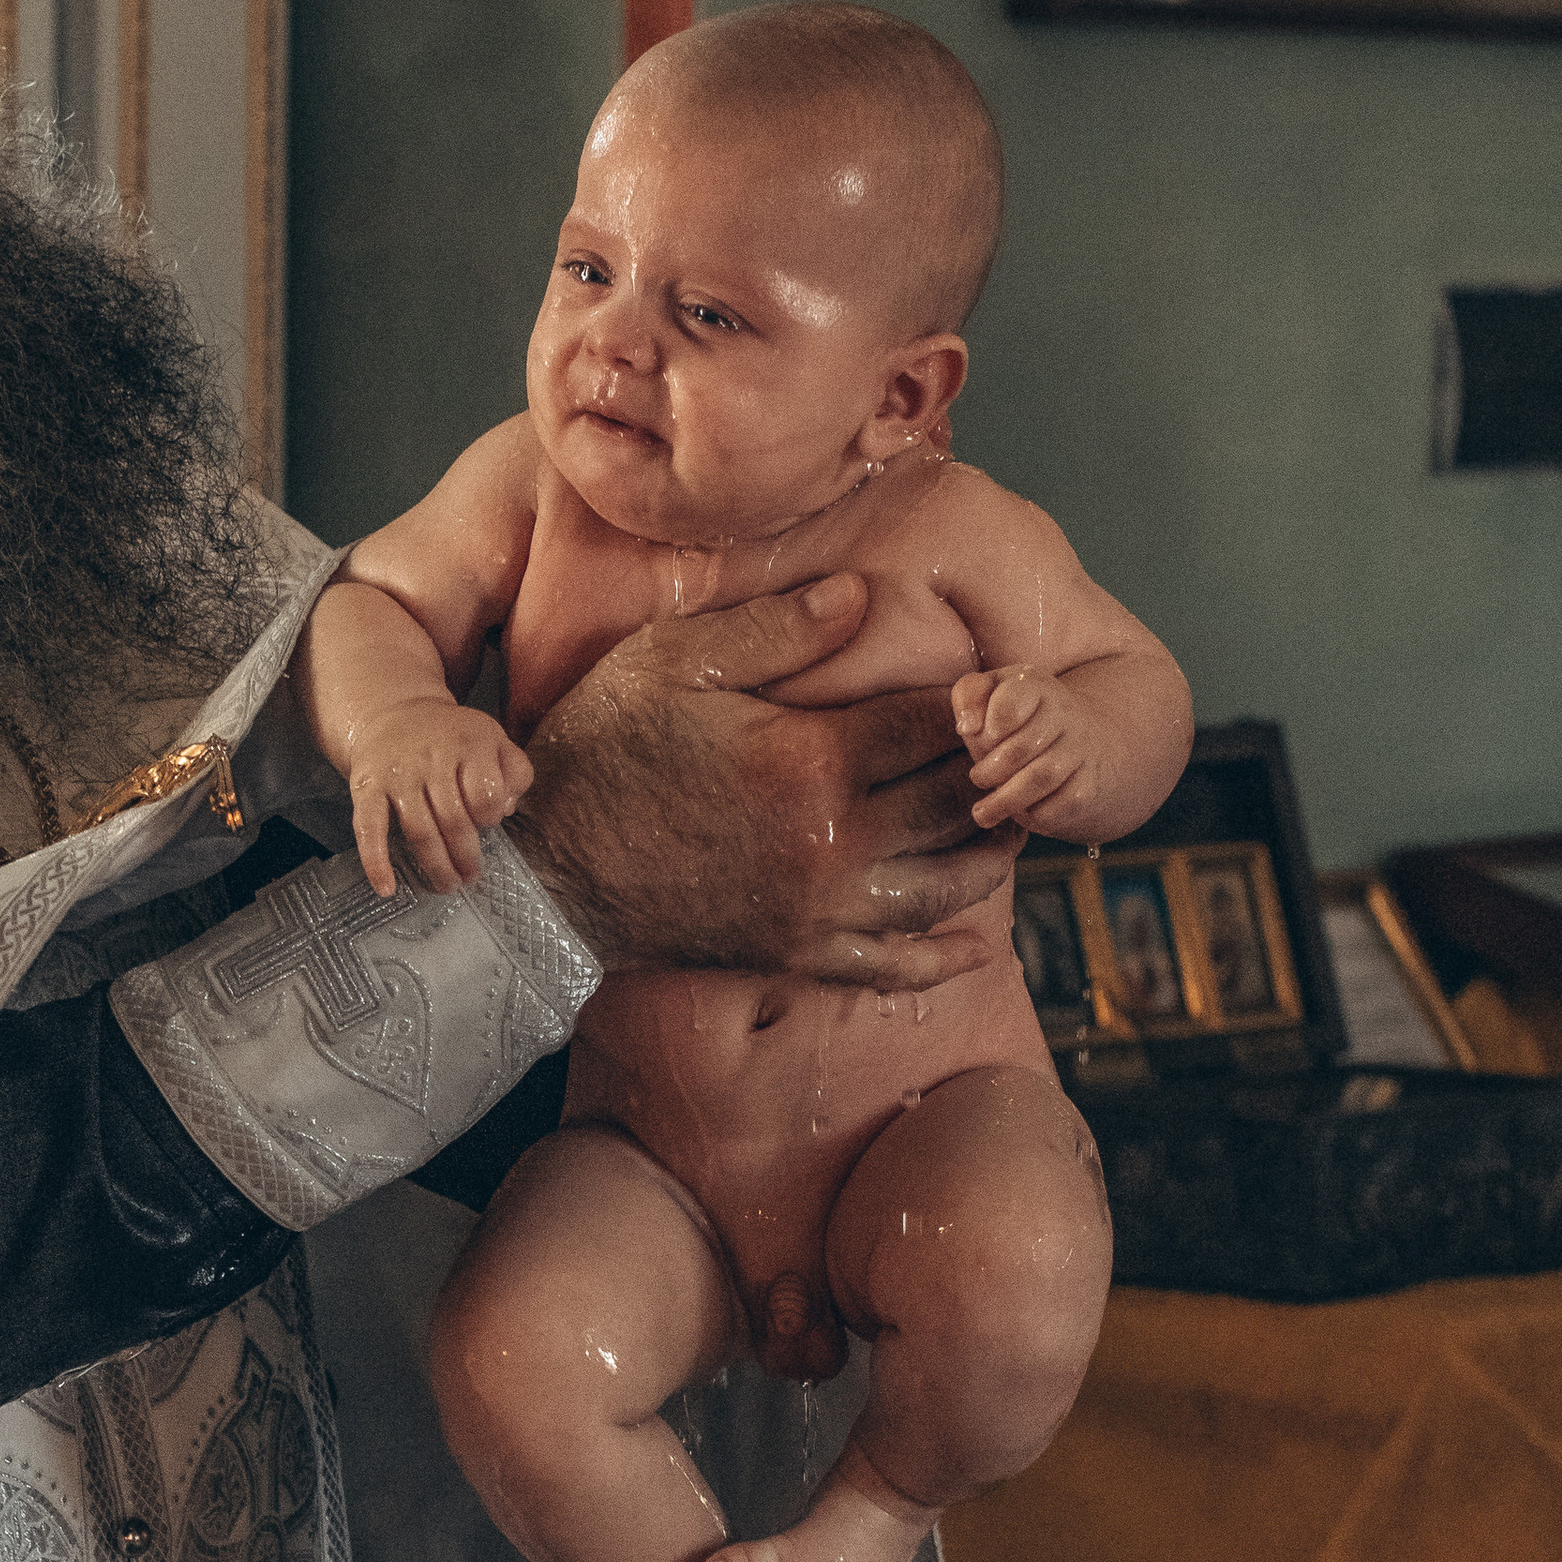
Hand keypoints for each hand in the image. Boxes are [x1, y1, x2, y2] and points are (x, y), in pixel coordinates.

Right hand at [344, 694, 532, 895]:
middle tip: (470, 877)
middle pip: (454, 821)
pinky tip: (387, 888)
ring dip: (436, 866)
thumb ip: (515, 771)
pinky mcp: (367, 788)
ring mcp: (398, 775)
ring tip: (446, 885)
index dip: (489, 818)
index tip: (486, 825)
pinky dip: (376, 861)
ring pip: (420, 832)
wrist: (394, 713)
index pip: (485, 796)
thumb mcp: (494, 739)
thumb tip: (507, 808)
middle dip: (465, 857)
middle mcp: (432, 758)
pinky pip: (369, 828)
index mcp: (469, 745)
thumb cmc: (451, 737)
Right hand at [510, 574, 1020, 985]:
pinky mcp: (797, 955)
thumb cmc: (599, 755)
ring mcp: (820, 909)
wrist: (544, 876)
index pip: (935, 725)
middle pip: (959, 804)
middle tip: (1017, 748)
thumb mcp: (672, 663)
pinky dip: (941, 957)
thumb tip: (863, 594)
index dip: (978, 702)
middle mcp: (834, 843)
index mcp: (812, 761)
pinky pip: (892, 967)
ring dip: (989, 855)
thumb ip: (775, 628)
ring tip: (1005, 821)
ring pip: (947, 889)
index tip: (995, 686)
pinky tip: (972, 941)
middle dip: (997, 772)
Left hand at [951, 665, 1093, 829]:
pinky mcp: (1089, 783)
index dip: (988, 725)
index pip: (1012, 700)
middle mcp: (1063, 713)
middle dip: (991, 770)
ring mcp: (1079, 749)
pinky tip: (1020, 813)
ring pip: (1041, 778)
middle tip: (978, 778)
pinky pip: (1061, 805)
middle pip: (1021, 747)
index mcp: (1034, 685)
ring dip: (1005, 800)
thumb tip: (967, 726)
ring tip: (982, 813)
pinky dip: (1034, 815)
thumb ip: (969, 695)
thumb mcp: (990, 695)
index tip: (974, 736)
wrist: (1078, 742)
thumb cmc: (1017, 720)